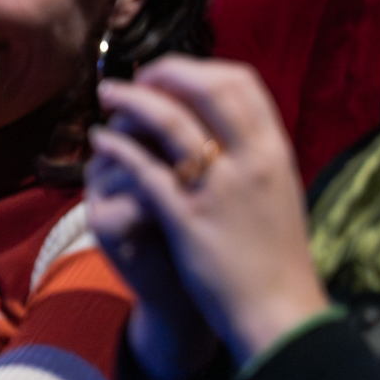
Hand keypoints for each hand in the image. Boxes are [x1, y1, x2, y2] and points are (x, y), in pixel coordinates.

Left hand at [89, 57, 329, 366]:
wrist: (279, 310)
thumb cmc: (275, 253)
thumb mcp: (278, 189)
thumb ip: (253, 152)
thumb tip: (223, 117)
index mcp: (276, 152)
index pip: (241, 83)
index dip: (199, 69)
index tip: (170, 74)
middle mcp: (252, 162)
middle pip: (206, 90)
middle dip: (164, 74)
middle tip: (136, 77)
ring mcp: (220, 189)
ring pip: (170, 123)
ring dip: (131, 101)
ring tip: (106, 94)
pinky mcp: (188, 219)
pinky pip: (145, 169)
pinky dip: (118, 148)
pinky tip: (100, 141)